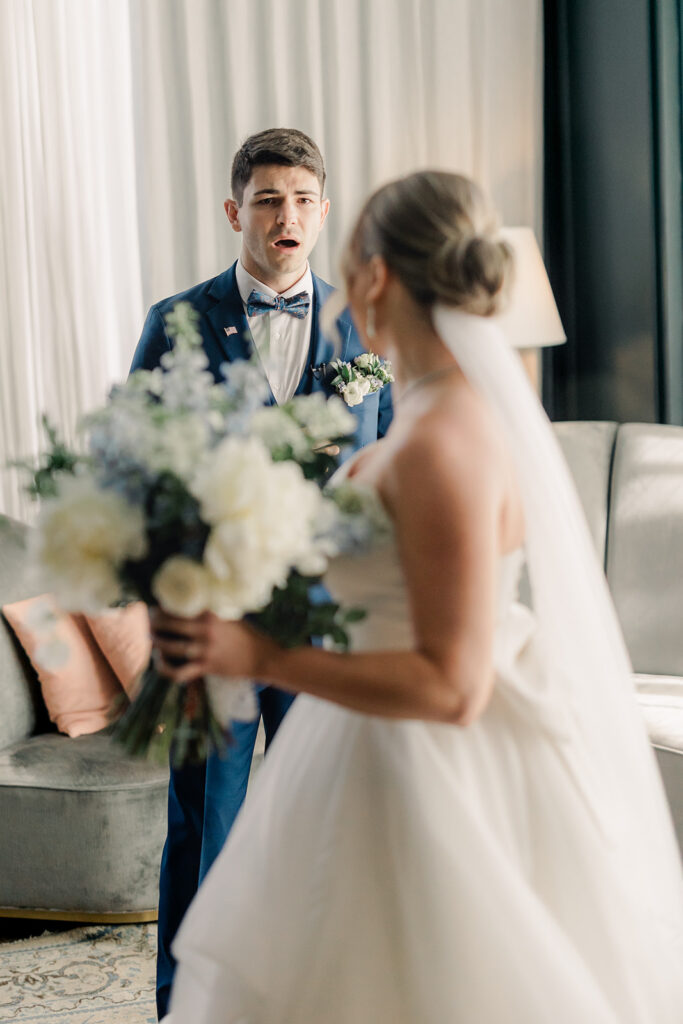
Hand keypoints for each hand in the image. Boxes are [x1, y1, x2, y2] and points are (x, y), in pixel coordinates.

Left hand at [149, 609, 275, 684]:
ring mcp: (205, 650)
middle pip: (170, 624)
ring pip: (170, 647)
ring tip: (151, 638)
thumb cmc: (246, 634)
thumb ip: (211, 611)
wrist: (262, 657)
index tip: (155, 606)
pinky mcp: (206, 667)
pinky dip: (165, 669)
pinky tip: (160, 662)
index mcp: (211, 614)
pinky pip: (179, 672)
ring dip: (157, 642)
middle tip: (148, 621)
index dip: (163, 606)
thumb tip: (191, 603)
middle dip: (154, 622)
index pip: (180, 606)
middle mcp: (206, 630)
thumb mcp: (230, 616)